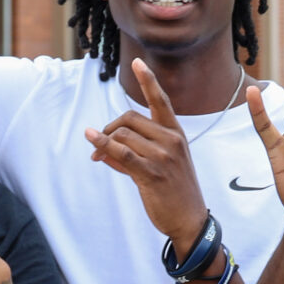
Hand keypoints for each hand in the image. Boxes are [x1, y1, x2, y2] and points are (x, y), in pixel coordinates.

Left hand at [86, 58, 210, 250]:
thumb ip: (134, 153)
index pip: (160, 101)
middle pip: (130, 119)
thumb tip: (102, 149)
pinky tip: (93, 144)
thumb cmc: (175, 194)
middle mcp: (172, 141)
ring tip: (96, 156)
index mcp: (176, 135)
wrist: (190, 221)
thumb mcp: (161, 167)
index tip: (138, 62)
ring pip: (123, 136)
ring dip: (103, 143)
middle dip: (109, 128)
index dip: (149, 81)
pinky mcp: (152, 173)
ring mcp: (163, 156)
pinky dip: (104, 146)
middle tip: (97, 143)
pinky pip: (122, 154)